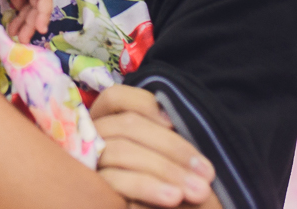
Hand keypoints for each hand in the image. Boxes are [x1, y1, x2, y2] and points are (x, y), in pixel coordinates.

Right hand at [90, 85, 217, 207]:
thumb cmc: (167, 187)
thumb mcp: (165, 156)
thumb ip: (163, 135)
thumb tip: (171, 114)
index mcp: (107, 124)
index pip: (115, 98)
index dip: (144, 104)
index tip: (174, 122)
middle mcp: (92, 138)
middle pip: (127, 124)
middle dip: (172, 147)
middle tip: (207, 172)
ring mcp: (90, 163)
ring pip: (123, 150)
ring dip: (167, 169)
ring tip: (199, 191)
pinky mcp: (94, 186)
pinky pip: (116, 180)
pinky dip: (148, 186)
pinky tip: (173, 197)